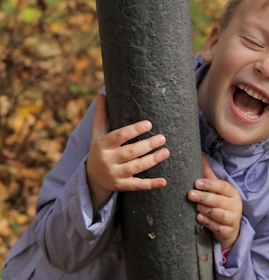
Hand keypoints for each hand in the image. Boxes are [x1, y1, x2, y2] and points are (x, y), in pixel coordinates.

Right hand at [86, 93, 168, 218]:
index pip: (119, 136)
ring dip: (152, 160)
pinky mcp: (122, 185)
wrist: (92, 178)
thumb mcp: (97, 134)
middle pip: (130, 152)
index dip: (134, 130)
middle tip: (163, 137)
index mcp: (103, 145)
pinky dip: (150, 184)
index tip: (149, 124)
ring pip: (136, 167)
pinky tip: (164, 181)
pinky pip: (137, 186)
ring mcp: (115, 174)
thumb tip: (102, 93)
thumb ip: (101, 115)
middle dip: (147, 145)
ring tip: (166, 152)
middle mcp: (108, 160)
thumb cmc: (99, 150)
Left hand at [188, 155, 241, 249]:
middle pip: (220, 201)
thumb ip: (208, 174)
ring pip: (220, 214)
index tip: (196, 182)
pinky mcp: (228, 230)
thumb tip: (200, 154)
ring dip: (207, 210)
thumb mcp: (218, 189)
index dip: (210, 184)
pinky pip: (218, 227)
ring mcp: (232, 219)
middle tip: (190, 194)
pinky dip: (208, 223)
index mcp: (232, 192)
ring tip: (196, 207)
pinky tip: (199, 218)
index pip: (222, 186)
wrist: (230, 228)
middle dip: (205, 197)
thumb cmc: (222, 204)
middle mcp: (235, 205)